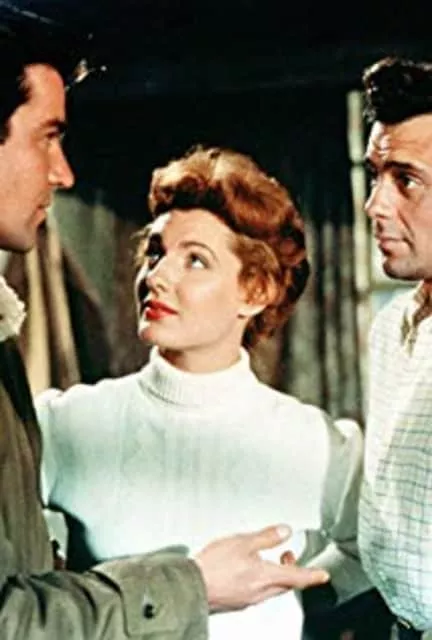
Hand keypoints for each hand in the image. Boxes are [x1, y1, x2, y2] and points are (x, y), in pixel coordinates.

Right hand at [194, 524, 329, 612]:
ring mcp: (247, 600)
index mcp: (265, 576)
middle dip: (292, 571)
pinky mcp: (236, 602)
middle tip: (289, 556)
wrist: (191, 587)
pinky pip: (256, 593)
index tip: (323, 575)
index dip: (312, 575)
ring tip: (268, 560)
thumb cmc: (213, 566)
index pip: (297, 577)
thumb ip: (266, 537)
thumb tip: (285, 531)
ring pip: (271, 589)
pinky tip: (248, 572)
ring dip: (275, 575)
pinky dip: (260, 581)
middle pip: (285, 584)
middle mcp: (259, 592)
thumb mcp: (242, 542)